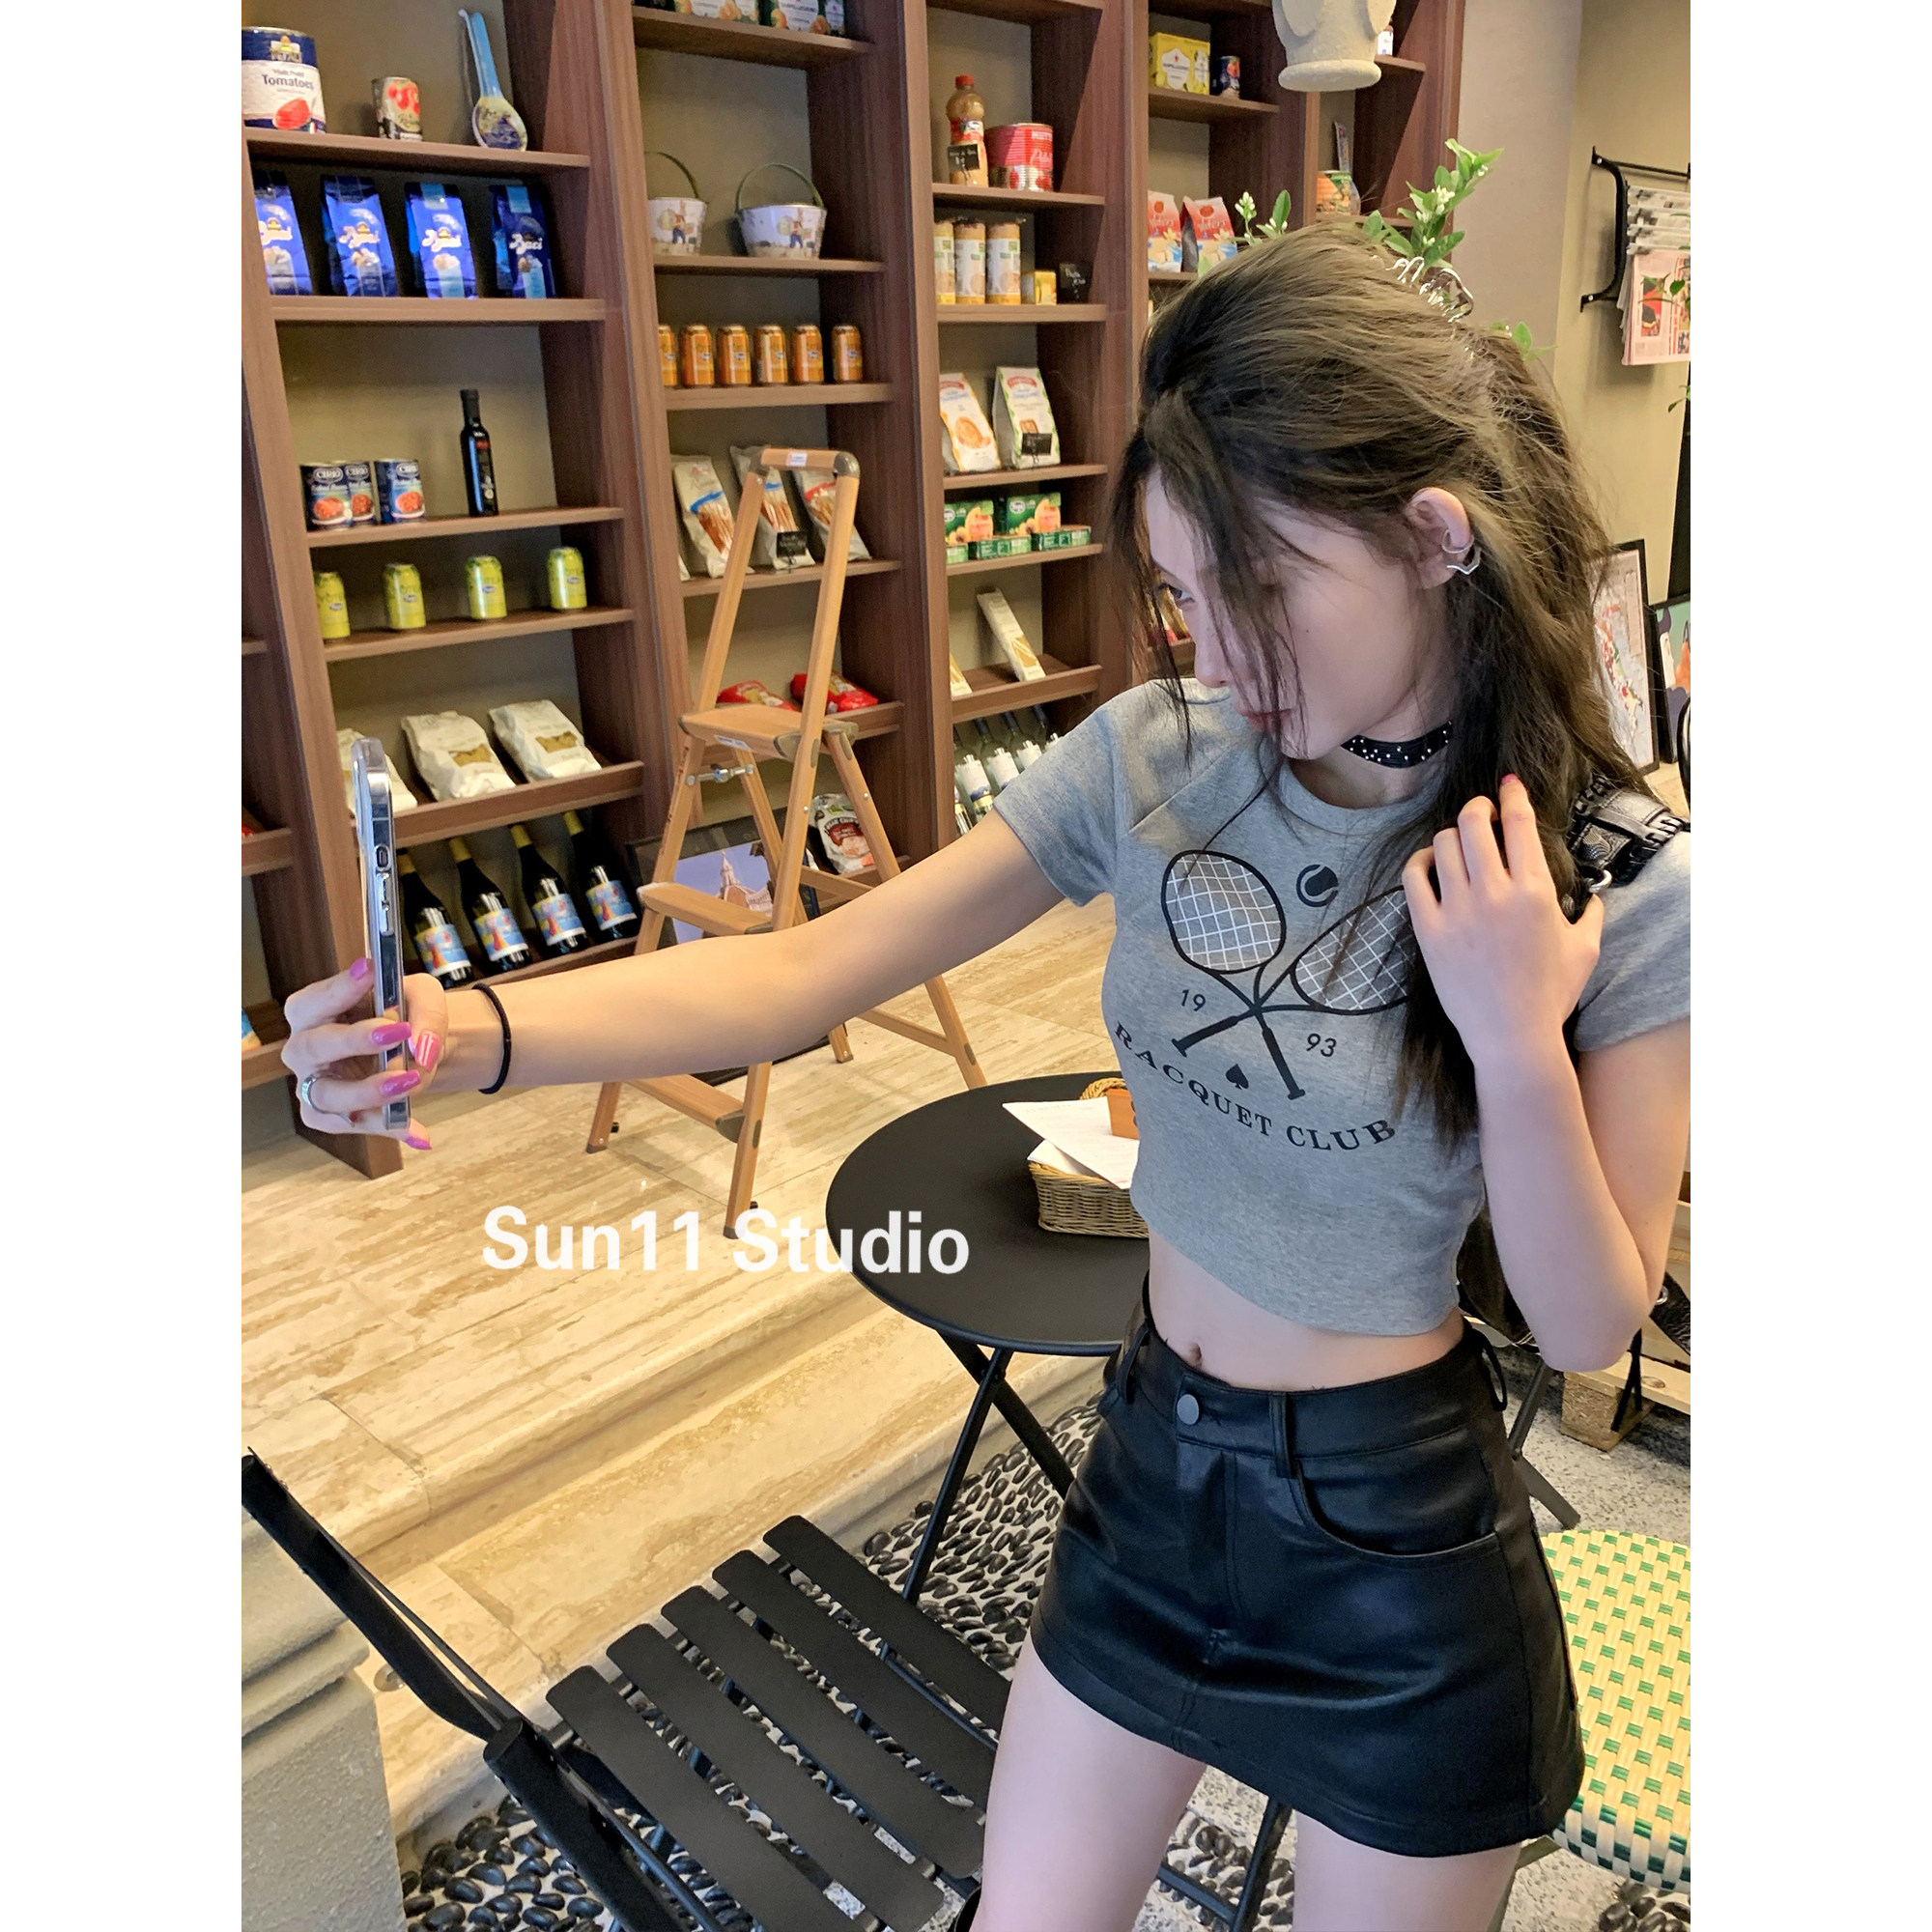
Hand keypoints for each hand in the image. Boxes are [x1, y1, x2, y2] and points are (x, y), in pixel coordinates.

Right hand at [280, 956, 449, 1146]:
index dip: (340, 988)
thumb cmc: (405, 1014)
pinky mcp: (330, 1115)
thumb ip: (425, 1015)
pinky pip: (355, 1125)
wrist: (418, 1048)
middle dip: (355, 1040)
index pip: (316, 998)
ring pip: (328, 1095)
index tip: (370, 970)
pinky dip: (389, 1127)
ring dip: (370, 1090)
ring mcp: (314, 1084)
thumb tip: (421, 1048)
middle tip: (397, 1031)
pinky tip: (420, 1134)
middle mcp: (304, 1047)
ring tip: (412, 1079)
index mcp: (314, 1009)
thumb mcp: (424, 999)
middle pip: (313, 1046)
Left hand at [1400, 775, 1602, 1073]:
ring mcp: (1458, 910)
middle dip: (1478, 808)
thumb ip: (1593, 914)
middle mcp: (1494, 893)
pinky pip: (1413, 878)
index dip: (1512, 797)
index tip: (1508, 786)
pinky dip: (1420, 862)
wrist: (1512, 1036)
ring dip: (1450, 835)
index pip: (1518, 824)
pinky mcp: (1429, 930)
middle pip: (1473, 824)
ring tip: (1457, 842)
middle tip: (1481, 812)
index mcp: (1534, 892)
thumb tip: (1597, 895)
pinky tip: (1428, 864)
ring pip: (1442, 846)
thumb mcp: (1586, 951)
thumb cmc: (1551, 995)